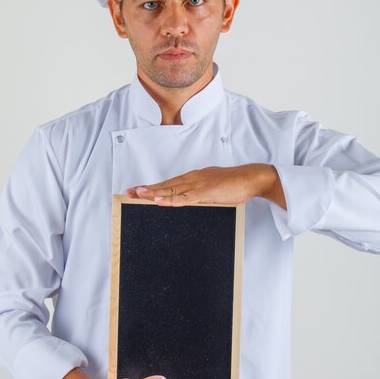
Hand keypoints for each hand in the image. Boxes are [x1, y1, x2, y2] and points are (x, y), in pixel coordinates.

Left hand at [125, 164, 285, 208]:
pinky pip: (184, 198)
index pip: (169, 182)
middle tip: (128, 192)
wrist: (251, 178)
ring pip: (170, 190)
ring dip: (153, 193)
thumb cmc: (235, 184)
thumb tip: (192, 199)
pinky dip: (170, 200)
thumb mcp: (214, 188)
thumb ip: (201, 193)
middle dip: (146, 189)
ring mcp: (198, 184)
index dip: (153, 187)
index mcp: (194, 177)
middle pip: (165, 184)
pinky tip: (159, 201)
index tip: (138, 190)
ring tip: (137, 195)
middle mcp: (192, 178)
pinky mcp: (205, 192)